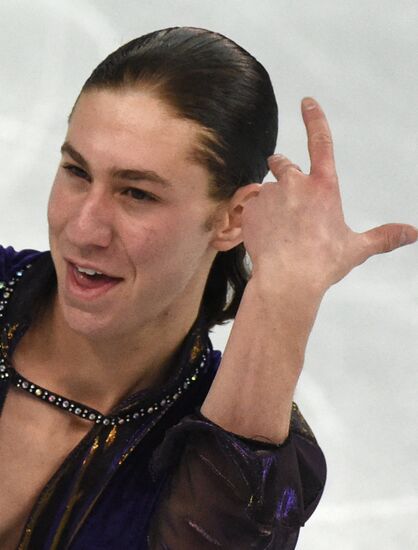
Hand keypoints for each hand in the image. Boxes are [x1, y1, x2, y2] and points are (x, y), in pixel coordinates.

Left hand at [241, 97, 416, 293]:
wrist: (287, 279)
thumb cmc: (322, 262)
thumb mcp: (357, 248)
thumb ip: (383, 237)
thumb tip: (413, 233)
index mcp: (323, 186)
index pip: (321, 142)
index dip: (314, 118)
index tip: (306, 102)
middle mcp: (294, 184)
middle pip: (282, 163)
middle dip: (282, 169)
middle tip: (286, 191)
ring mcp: (269, 196)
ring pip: (267, 190)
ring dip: (271, 201)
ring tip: (278, 229)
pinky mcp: (250, 210)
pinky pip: (251, 208)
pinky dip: (257, 218)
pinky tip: (265, 237)